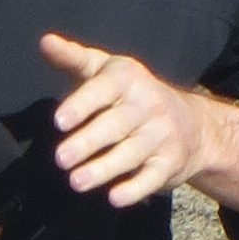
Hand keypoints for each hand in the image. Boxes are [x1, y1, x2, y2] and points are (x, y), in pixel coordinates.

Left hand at [42, 36, 238, 219]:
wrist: (193, 125)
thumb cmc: (131, 95)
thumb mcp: (105, 70)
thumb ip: (73, 58)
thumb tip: (45, 42)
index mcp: (129, 78)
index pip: (104, 90)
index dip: (82, 105)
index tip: (60, 120)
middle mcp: (149, 104)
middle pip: (115, 125)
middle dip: (88, 142)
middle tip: (61, 158)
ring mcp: (162, 135)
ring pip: (131, 154)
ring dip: (103, 169)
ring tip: (76, 181)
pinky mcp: (170, 163)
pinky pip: (151, 178)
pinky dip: (134, 189)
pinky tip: (114, 198)